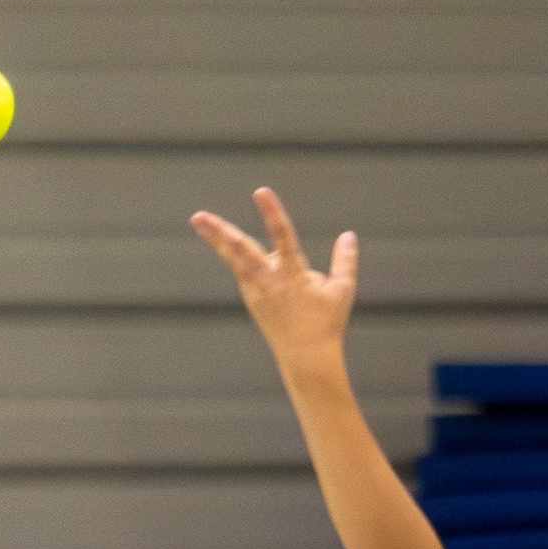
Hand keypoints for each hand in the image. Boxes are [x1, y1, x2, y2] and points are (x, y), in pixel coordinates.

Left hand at [190, 185, 357, 373]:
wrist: (306, 356)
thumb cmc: (327, 323)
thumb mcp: (342, 290)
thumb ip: (345, 261)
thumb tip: (349, 234)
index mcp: (293, 273)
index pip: (282, 235)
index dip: (271, 212)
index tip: (260, 192)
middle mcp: (269, 280)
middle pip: (241, 249)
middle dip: (220, 231)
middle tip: (198, 216)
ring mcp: (256, 290)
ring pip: (233, 258)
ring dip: (216, 239)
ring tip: (198, 220)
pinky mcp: (251, 298)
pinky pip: (239, 270)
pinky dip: (231, 254)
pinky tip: (222, 240)